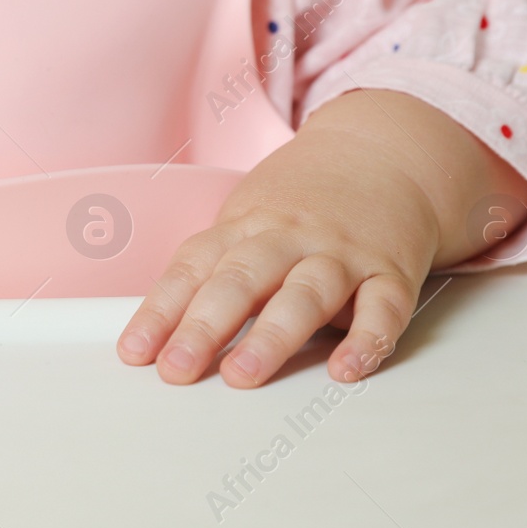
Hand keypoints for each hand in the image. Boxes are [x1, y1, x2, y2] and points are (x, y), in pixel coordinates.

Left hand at [116, 89, 526, 386]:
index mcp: (245, 226)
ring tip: (241, 375)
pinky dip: (368, 339)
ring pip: (305, 293)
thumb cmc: (302, 202)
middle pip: (241, 280)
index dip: (160, 311)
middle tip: (176, 369)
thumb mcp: (248, 219)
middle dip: (204, 326)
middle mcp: (289, 237)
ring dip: (272, 335)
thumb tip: (161, 331)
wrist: (383, 151)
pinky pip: (383, 307)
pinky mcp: (391, 271)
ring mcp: (342, 253)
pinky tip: (346, 370)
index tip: (134, 353)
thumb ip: (214, 269)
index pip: (194, 268)